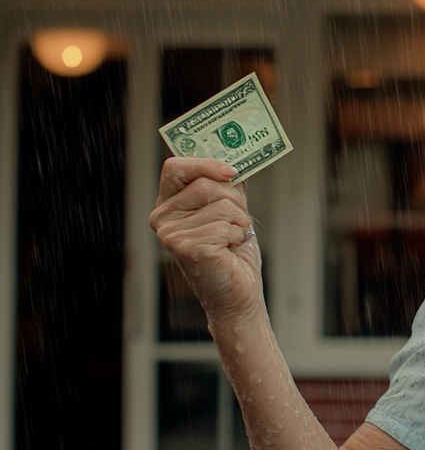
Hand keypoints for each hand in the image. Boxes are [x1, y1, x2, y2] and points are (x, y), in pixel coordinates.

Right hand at [150, 157, 262, 323]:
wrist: (238, 291)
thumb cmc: (233, 251)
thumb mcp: (231, 209)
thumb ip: (227, 183)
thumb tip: (234, 159)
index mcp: (168, 204)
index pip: (175, 167)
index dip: (204, 163)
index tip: (231, 171)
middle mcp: (162, 218)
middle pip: (207, 183)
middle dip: (234, 202)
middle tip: (233, 223)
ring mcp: (170, 234)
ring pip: (221, 204)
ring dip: (238, 221)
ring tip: (230, 240)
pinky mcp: (185, 247)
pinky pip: (225, 225)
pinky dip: (237, 236)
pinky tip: (228, 251)